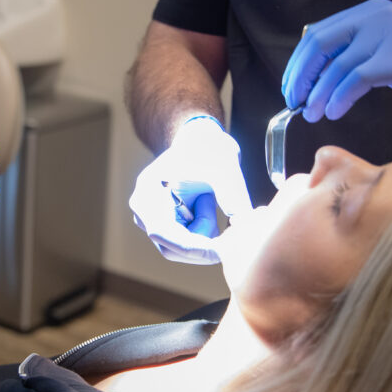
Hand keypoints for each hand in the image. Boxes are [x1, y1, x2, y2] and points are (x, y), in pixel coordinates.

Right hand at [128, 116, 251, 264]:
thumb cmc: (209, 150)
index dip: (192, 248)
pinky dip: (205, 231)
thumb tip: (247, 227)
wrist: (202, 140)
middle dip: (203, 244)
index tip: (221, 251)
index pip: (163, 233)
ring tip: (210, 197)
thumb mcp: (224, 172)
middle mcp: (144, 209)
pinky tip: (207, 203)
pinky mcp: (167, 225)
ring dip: (205, 231)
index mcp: (147, 191)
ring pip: (183, 249)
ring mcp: (153, 219)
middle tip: (230, 227)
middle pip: (172, 248)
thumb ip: (234, 200)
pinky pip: (188, 243)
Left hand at [281, 0, 391, 120]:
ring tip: (312, 114)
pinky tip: (335, 112)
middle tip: (294, 101)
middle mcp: (378, 15)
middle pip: (319, 44)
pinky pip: (357, 78)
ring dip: (318, 94)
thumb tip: (313, 70)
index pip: (318, 33)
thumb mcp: (389, 47)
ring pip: (336, 65)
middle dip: (300, 76)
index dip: (298, 63)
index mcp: (371, 11)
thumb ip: (357, 49)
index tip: (292, 87)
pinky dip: (340, 97)